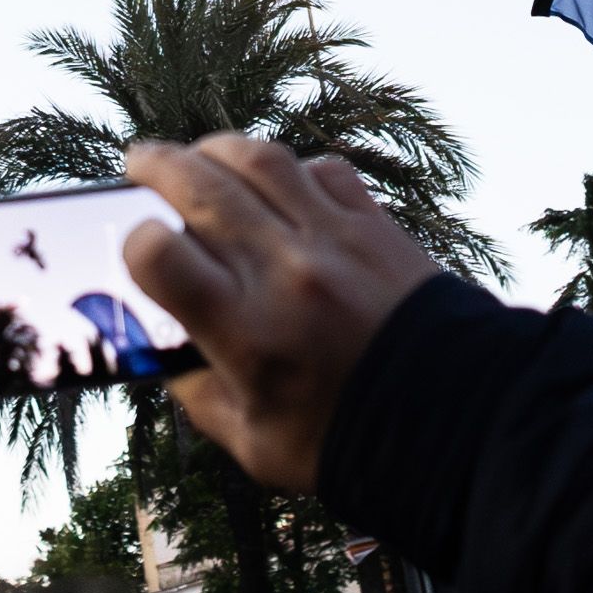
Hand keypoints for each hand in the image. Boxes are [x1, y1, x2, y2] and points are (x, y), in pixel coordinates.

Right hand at [123, 135, 441, 493]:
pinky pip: (324, 169)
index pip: (160, 255)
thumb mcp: (253, 444)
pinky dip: (292, 166)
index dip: (134, 243)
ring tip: (197, 154)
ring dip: (216, 147)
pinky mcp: (377, 227)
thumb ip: (199, 394)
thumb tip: (166, 348)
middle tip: (138, 164)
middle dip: (157, 166)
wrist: (458, 423)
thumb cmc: (350, 441)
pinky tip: (277, 179)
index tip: (137, 247)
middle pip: (200, 187)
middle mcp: (285, 273)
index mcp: (246, 333)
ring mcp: (335, 239)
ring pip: (260, 159)